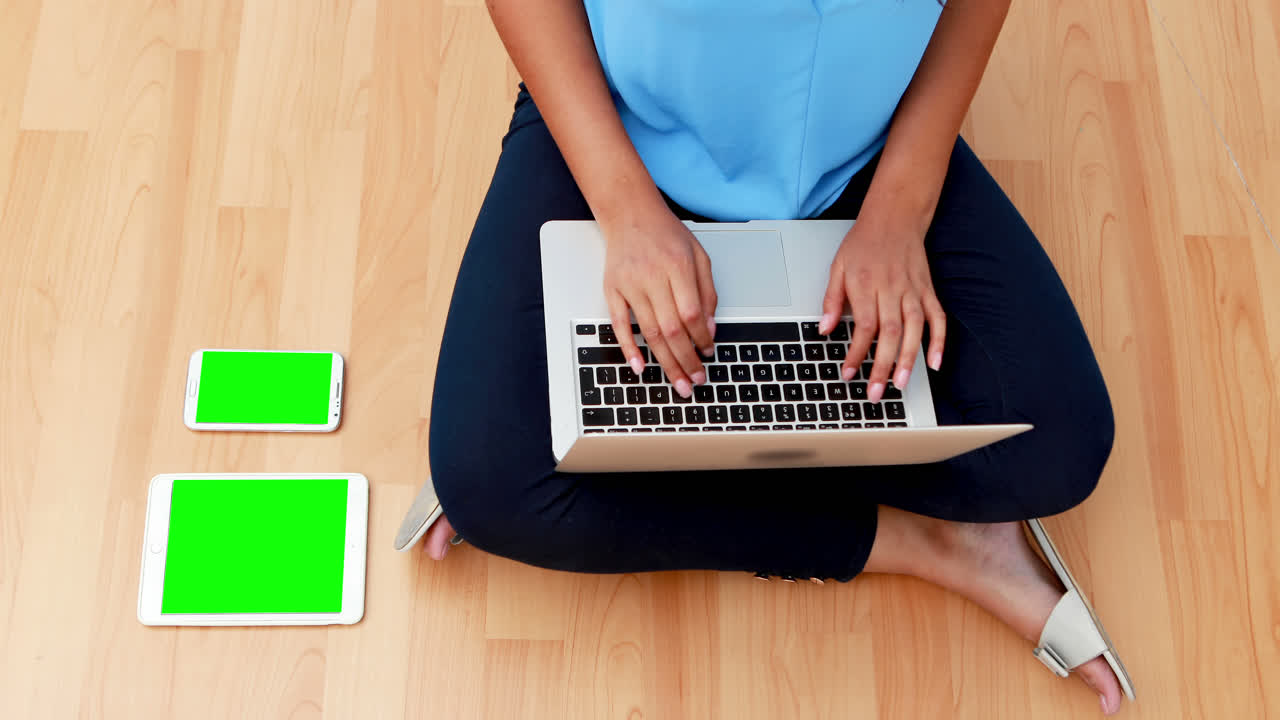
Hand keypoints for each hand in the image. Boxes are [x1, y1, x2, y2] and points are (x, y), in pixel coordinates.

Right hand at [601, 206, 716, 398]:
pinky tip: (639, 366)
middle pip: (672, 329)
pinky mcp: (612, 289)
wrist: (630, 214)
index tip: (708, 353)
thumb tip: (709, 329)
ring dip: (665, 362)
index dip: (702, 338)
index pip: (692, 313)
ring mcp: (630, 284)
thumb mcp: (699, 255)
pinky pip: (619, 324)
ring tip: (678, 381)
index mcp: (679, 266)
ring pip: (650, 332)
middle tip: (695, 381)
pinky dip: (628, 348)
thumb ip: (707, 291)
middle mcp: (653, 275)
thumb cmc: (666, 235)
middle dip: (686, 360)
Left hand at [819, 213, 945, 402]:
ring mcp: (913, 290)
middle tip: (876, 392)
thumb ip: (831, 299)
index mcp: (866, 284)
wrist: (894, 218)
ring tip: (902, 384)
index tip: (849, 373)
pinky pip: (937, 318)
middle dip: (883, 365)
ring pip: (915, 329)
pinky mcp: (928, 290)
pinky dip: (939, 340)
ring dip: (910, 358)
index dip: (856, 353)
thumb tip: (823, 329)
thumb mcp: (837, 267)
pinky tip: (935, 363)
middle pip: (890, 333)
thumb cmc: (863, 244)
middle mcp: (891, 289)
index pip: (863, 326)